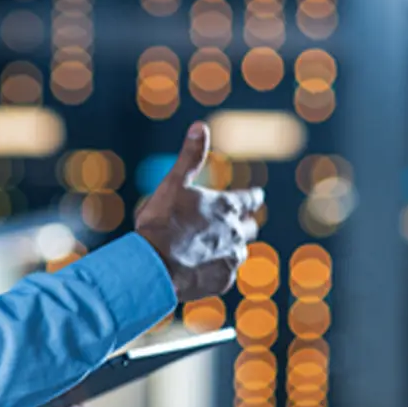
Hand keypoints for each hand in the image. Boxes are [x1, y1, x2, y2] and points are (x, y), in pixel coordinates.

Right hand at [134, 122, 264, 301]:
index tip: (255, 197)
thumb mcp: (173, 183)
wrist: (153, 264)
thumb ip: (190, 157)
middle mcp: (236, 232)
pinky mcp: (223, 280)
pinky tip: (201, 267)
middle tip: (234, 222)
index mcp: (227, 206)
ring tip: (214, 247)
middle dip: (244, 222)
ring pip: (240, 251)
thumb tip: (200, 126)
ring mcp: (231, 258)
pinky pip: (225, 272)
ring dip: (231, 247)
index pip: (252, 199)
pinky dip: (216, 268)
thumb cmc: (161, 222)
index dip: (252, 197)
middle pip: (250, 226)